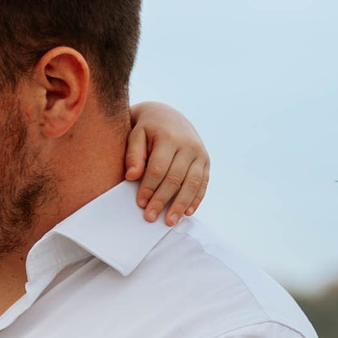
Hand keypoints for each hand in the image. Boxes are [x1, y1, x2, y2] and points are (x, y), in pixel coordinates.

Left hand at [123, 100, 209, 225]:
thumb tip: (132, 176)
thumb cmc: (147, 129)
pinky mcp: (206, 161)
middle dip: (162, 200)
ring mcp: (200, 154)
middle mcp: (189, 145)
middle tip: (150, 217)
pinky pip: (203, 183)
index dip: (149, 188)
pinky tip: (188, 212)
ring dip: (181, 204)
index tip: (140, 203)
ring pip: (192, 183)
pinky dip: (196, 199)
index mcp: (169, 137)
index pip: (159, 168)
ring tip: (170, 221)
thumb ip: (133, 154)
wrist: (168, 116)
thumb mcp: (135, 135)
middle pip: (175, 178)